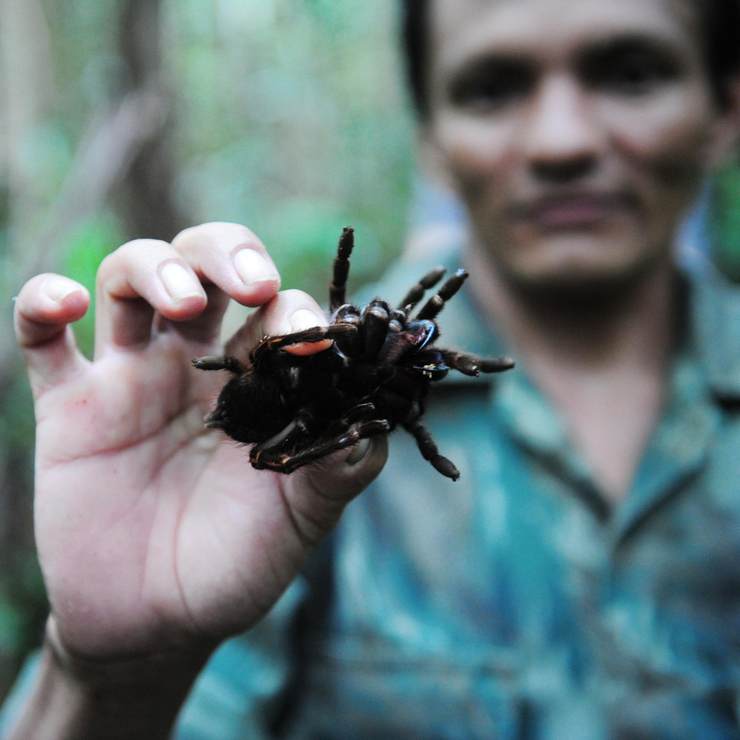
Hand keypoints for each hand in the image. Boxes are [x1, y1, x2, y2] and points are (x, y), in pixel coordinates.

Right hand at [14, 222, 386, 662]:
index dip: (295, 309)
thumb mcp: (300, 520)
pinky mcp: (70, 404)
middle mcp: (196, 366)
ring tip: (183, 303)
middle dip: (228, 253)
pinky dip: (43, 302)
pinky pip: (42, 335)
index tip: (310, 336)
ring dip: (156, 268)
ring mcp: (131, 377)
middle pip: (206, 264)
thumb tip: (377, 419)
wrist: (158, 622)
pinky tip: (64, 304)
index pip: (277, 310)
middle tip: (253, 283)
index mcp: (258, 382)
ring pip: (132, 277)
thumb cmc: (238, 565)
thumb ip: (339, 468)